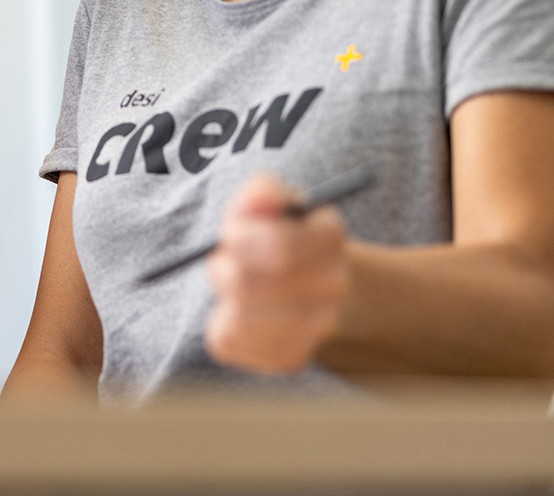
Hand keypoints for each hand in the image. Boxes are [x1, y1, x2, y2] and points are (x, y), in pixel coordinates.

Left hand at [203, 173, 349, 373]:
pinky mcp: (287, 359)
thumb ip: (263, 194)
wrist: (315, 288)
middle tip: (223, 260)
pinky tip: (239, 312)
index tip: (231, 232)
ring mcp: (315, 330)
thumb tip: (260, 200)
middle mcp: (332, 289)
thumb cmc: (282, 236)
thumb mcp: (275, 205)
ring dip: (224, 297)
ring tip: (235, 285)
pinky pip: (228, 341)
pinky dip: (221, 323)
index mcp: (329, 240)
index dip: (240, 238)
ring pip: (237, 318)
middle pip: (247, 284)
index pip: (278, 248)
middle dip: (224, 268)